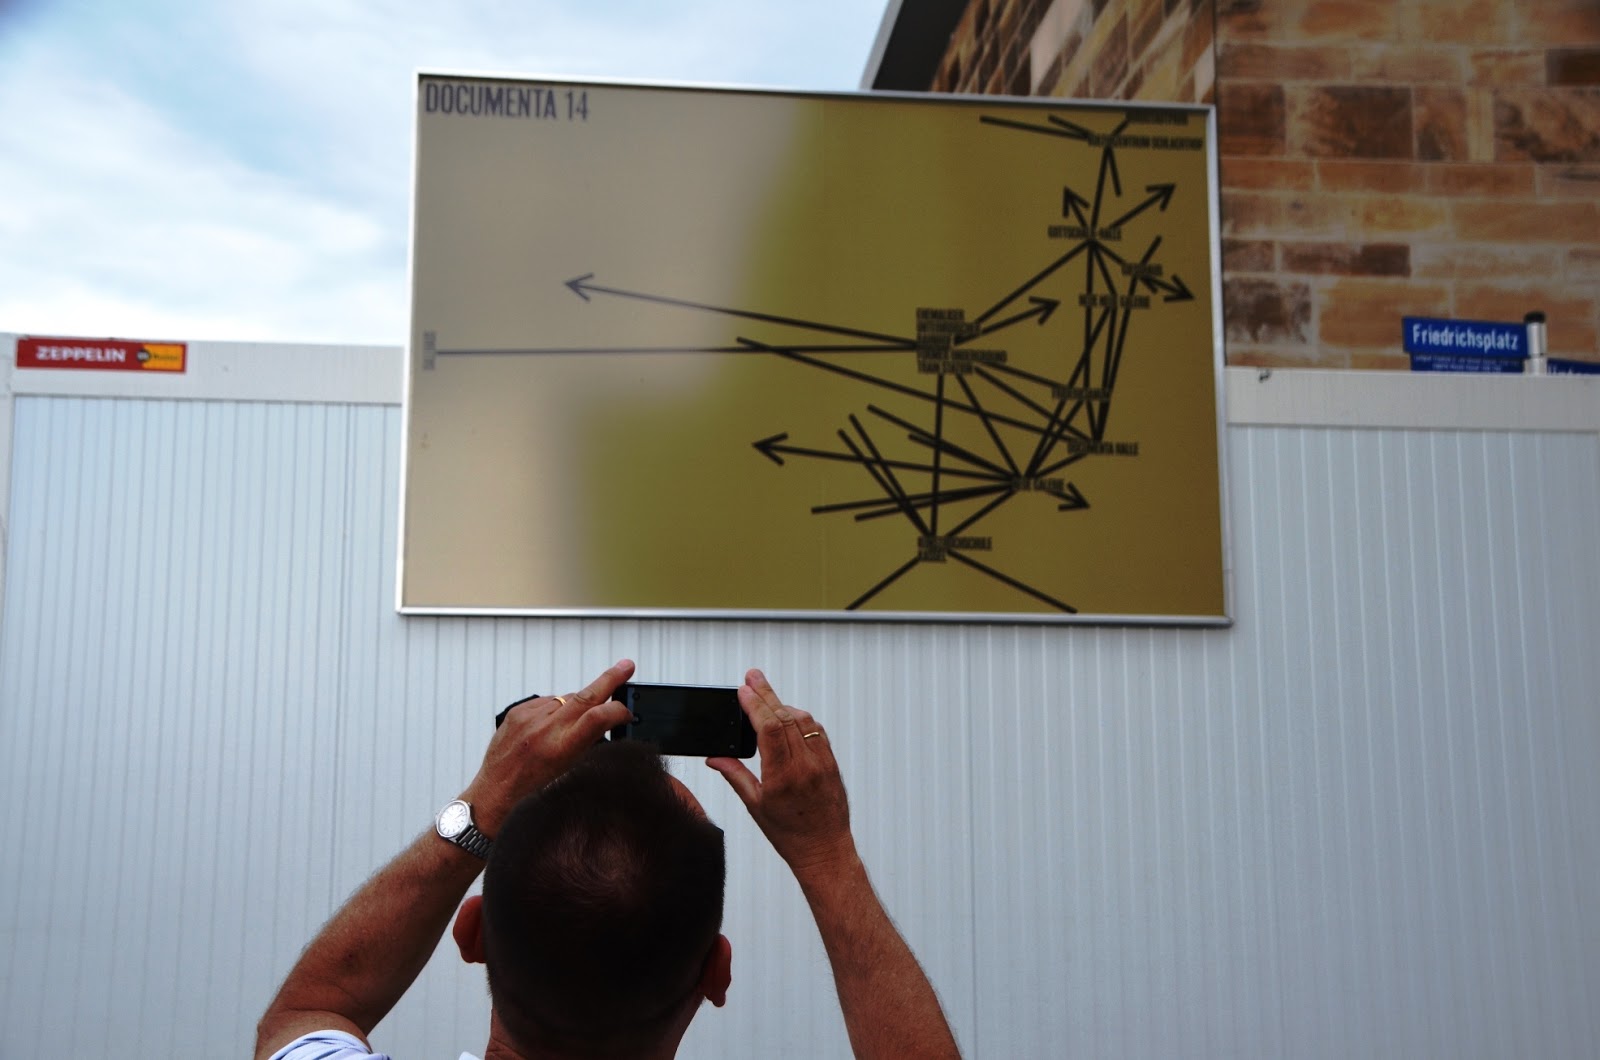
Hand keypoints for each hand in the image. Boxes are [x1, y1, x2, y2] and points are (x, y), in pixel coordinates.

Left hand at [462, 658, 633, 832]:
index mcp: (561, 747)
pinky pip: (546, 701)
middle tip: (626, 665)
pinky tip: (550, 724)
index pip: (597, 717)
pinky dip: (555, 709)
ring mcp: (529, 717)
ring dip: (578, 704)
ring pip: (567, 698)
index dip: (618, 711)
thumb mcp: (568, 767)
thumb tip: (606, 717)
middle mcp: (545, 729)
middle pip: (585, 696)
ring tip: (571, 724)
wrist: (496, 787)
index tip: (626, 712)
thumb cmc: (532, 784)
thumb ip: (586, 740)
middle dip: (610, 679)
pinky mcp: (518, 711)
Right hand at [707, 668, 853, 874]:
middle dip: (766, 693)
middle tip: (752, 676)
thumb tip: (714, 757)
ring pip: (803, 720)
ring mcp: (822, 761)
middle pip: (785, 717)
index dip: (756, 704)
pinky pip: (816, 730)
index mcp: (783, 777)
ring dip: (782, 704)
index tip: (743, 689)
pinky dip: (800, 718)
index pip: (770, 729)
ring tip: (765, 696)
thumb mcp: (755, 806)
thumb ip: (735, 776)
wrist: (825, 849)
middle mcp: (805, 765)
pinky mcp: (831, 762)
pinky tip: (787, 715)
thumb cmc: (789, 834)